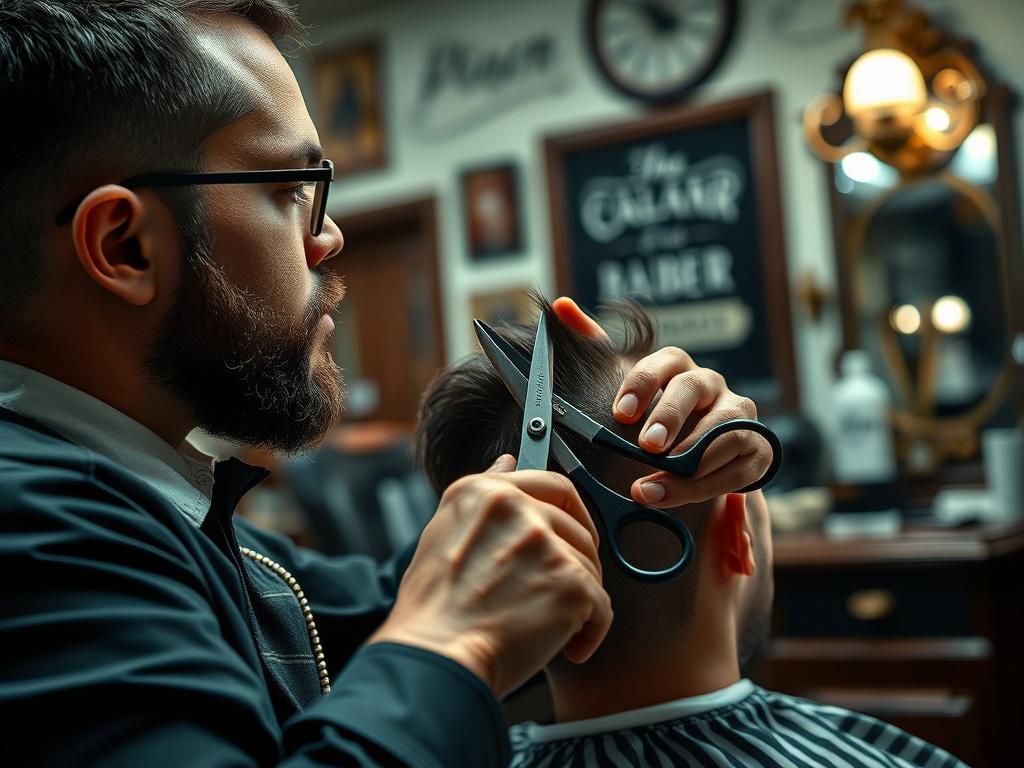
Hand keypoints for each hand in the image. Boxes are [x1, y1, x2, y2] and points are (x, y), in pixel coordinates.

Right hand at [367, 455, 612, 696]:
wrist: (437, 657)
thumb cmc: (433, 608)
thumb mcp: (444, 530)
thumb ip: (484, 491)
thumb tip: (509, 461)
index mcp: (484, 493)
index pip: (551, 483)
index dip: (570, 511)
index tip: (571, 530)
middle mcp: (517, 509)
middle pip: (578, 527)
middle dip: (576, 560)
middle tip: (560, 590)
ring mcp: (546, 543)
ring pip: (590, 567)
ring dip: (578, 600)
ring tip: (547, 626)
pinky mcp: (571, 582)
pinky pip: (602, 606)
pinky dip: (590, 632)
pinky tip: (567, 647)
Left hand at [552, 297, 771, 505]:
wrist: (698, 454)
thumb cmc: (653, 416)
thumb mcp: (624, 385)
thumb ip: (595, 346)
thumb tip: (561, 307)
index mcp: (677, 365)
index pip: (662, 363)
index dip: (642, 385)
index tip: (620, 414)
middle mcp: (710, 384)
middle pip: (692, 389)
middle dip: (669, 417)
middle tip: (647, 446)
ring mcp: (739, 415)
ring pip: (721, 431)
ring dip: (687, 462)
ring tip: (651, 486)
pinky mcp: (756, 448)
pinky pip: (737, 467)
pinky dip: (705, 486)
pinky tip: (676, 496)